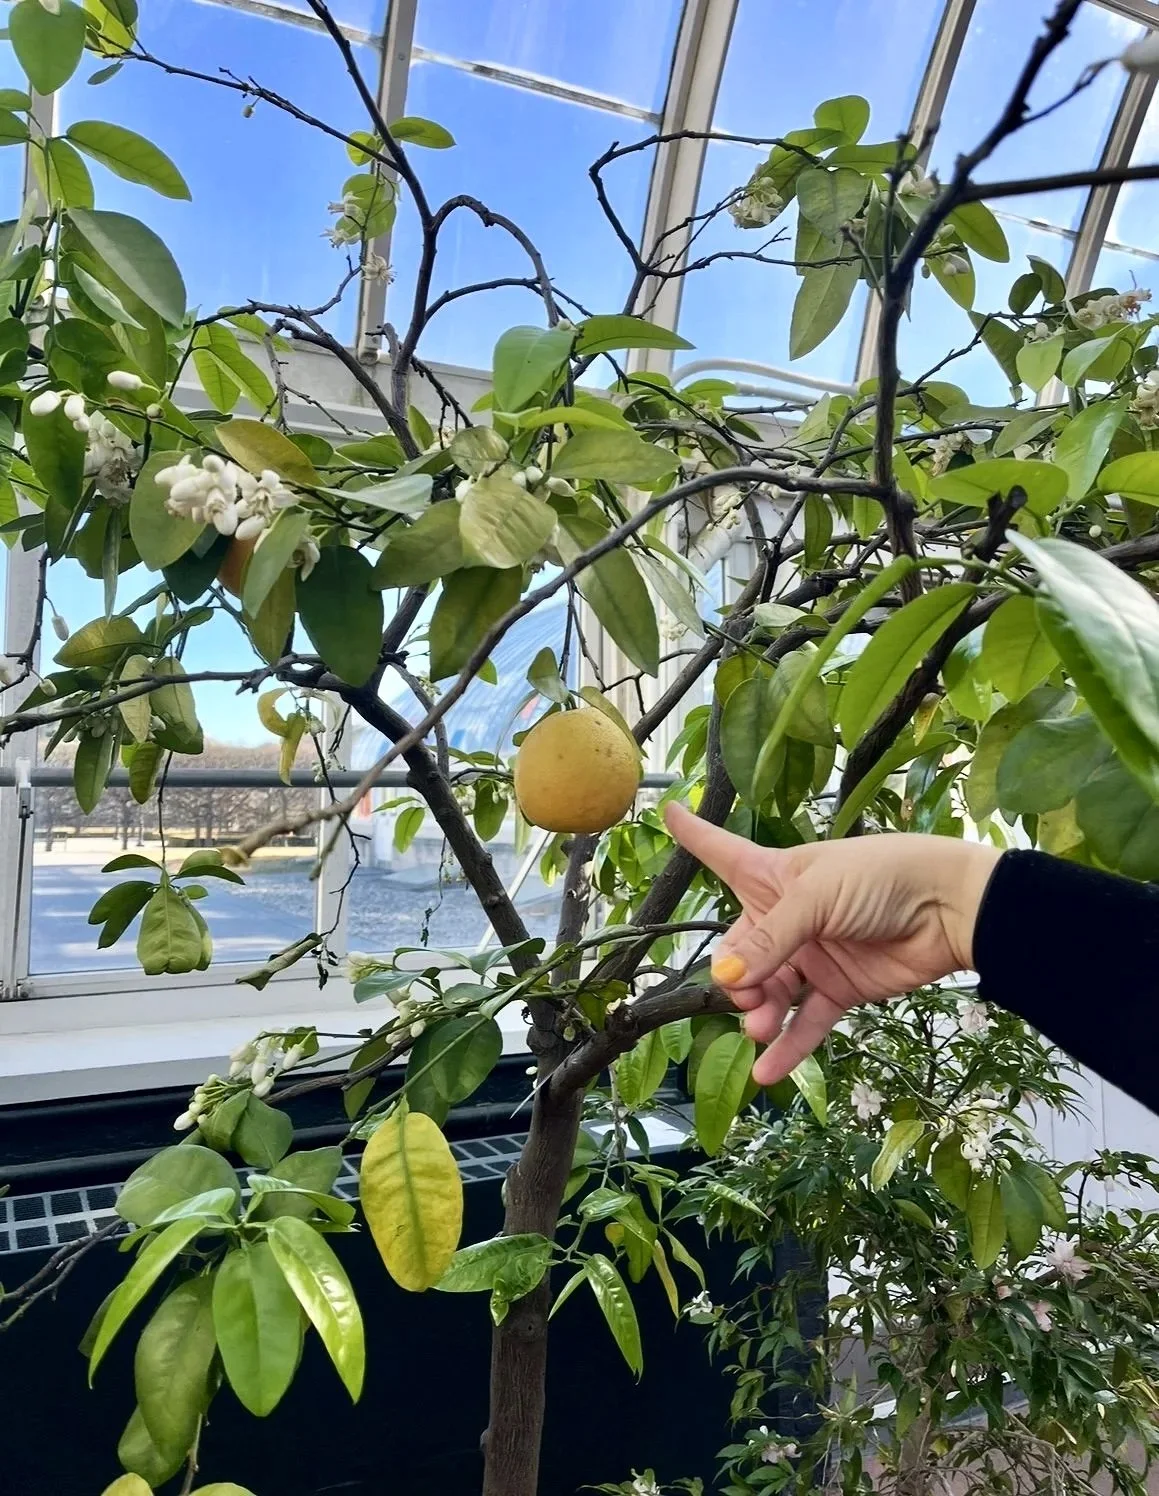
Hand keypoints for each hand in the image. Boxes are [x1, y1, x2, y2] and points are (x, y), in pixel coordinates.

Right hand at [664, 803, 1001, 1085]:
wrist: (950, 909)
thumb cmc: (881, 878)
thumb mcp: (816, 896)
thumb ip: (771, 939)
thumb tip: (727, 980)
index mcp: (774, 876)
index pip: (723, 853)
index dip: (695, 835)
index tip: (668, 810)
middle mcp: (786, 916)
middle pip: (740, 949)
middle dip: (736, 976)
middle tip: (748, 994)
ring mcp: (812, 955)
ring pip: (769, 990)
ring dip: (759, 1014)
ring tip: (760, 1030)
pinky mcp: (839, 989)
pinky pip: (806, 1022)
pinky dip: (789, 1048)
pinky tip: (767, 1073)